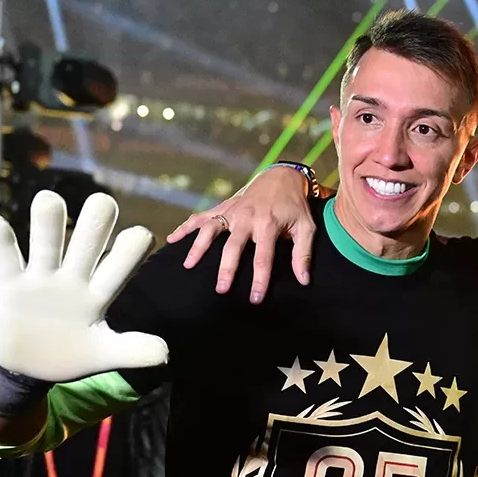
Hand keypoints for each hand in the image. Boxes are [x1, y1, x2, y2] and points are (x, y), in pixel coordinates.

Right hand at [0, 191, 168, 381]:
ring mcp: (41, 277)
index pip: (122, 262)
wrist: (30, 369)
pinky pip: (3, 256)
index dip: (132, 247)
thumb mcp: (103, 355)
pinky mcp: (10, 284)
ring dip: (48, 219)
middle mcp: (73, 276)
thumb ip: (133, 351)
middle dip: (97, 219)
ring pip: (46, 238)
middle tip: (103, 203)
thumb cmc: (72, 354)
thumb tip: (165, 354)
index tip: (140, 236)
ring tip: (49, 202)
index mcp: (100, 292)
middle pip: (89, 238)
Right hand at [166, 166, 318, 302]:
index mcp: (268, 224)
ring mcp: (232, 212)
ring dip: (198, 247)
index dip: (259, 279)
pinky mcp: (223, 209)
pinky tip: (171, 239)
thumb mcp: (306, 228)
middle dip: (227, 269)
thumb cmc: (295, 207)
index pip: (263, 257)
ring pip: (211, 230)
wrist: (281, 178)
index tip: (255, 299)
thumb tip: (304, 280)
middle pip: (233, 247)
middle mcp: (247, 217)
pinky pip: (201, 217)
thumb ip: (303, 254)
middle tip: (221, 289)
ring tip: (188, 266)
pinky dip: (185, 227)